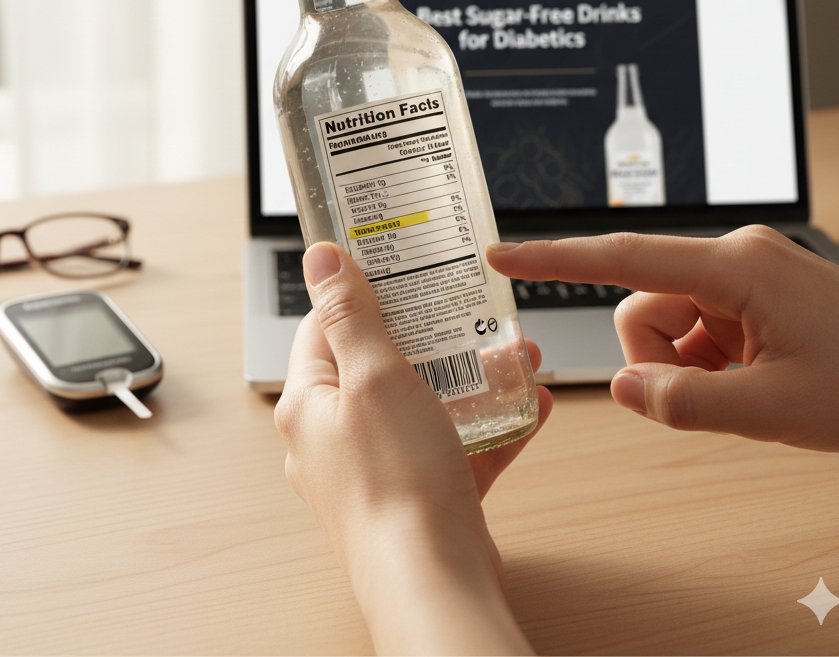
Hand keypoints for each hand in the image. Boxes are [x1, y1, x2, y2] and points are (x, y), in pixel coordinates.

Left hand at [275, 241, 550, 654]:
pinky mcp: (416, 496)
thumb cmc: (395, 481)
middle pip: (378, 365)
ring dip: (468, 378)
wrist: (433, 582)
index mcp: (308, 404)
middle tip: (466, 306)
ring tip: (513, 353)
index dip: (361, 293)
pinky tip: (530, 406)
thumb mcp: (373, 375)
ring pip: (422, 406)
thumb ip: (350, 313)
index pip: (324, 328)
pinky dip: (487, 426)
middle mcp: (333, 438)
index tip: (398, 267)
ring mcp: (376, 470)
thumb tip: (320, 257)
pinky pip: (452, 448)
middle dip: (430, 334)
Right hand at [488, 226, 838, 451]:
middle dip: (659, 360)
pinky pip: (696, 326)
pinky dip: (706, 362)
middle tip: (711, 396)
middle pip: (643, 306)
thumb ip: (687, 403)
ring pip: (666, 320)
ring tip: (741, 389)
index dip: (555, 259)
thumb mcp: (777, 409)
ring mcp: (742, 272)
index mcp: (735, 267)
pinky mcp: (750, 291)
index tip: (503, 255)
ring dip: (685, 365)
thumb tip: (624, 389)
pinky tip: (750, 378)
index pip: (624, 258)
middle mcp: (732, 257)